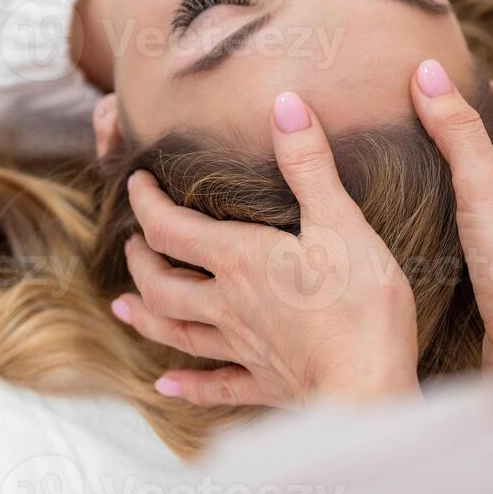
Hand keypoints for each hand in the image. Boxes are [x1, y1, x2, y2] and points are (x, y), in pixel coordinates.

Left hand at [112, 92, 419, 407]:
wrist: (369, 390)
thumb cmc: (360, 304)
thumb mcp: (341, 222)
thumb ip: (308, 164)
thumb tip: (284, 103)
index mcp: (240, 260)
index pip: (172, 229)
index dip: (146, 204)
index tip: (135, 183)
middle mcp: (229, 304)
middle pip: (163, 284)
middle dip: (143, 260)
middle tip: (132, 244)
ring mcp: (244, 349)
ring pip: (178, 331)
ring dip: (147, 316)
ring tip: (122, 306)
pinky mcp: (267, 384)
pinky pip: (215, 385)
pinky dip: (187, 384)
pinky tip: (166, 384)